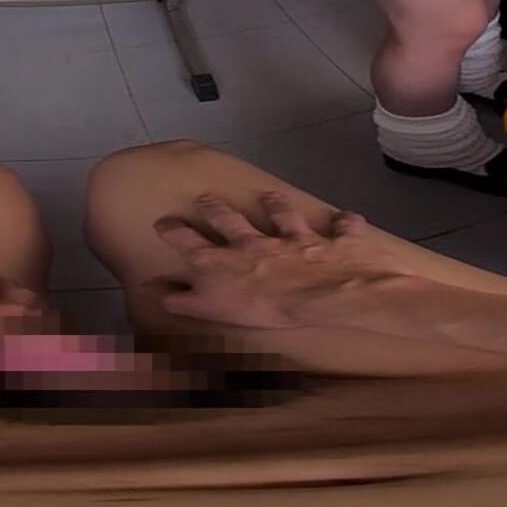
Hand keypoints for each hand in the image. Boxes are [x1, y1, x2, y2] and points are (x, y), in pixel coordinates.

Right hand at [147, 191, 435, 330]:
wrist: (324, 292)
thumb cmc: (266, 309)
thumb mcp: (216, 311)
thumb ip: (189, 301)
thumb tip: (160, 293)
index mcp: (226, 261)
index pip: (191, 243)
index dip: (175, 232)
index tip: (163, 221)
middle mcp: (256, 243)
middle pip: (231, 220)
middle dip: (216, 208)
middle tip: (205, 197)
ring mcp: (294, 237)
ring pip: (282, 214)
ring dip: (276, 204)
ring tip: (270, 195)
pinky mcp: (331, 240)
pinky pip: (342, 228)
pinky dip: (345, 222)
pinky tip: (347, 217)